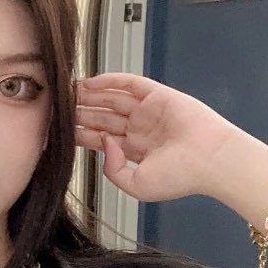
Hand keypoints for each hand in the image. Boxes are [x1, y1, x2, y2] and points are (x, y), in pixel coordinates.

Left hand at [75, 72, 238, 202]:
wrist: (210, 160)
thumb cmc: (181, 176)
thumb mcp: (137, 185)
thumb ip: (113, 170)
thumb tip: (104, 144)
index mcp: (135, 151)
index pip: (101, 139)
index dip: (80, 133)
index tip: (59, 130)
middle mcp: (140, 129)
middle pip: (103, 117)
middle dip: (81, 112)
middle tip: (57, 107)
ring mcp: (148, 111)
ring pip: (112, 99)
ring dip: (90, 95)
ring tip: (68, 91)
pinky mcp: (158, 95)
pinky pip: (130, 84)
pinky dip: (110, 81)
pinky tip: (91, 82)